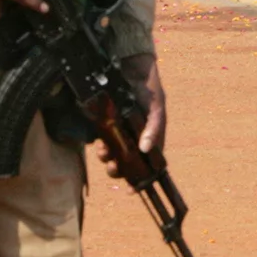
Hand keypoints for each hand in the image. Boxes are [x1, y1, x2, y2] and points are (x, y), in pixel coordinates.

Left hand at [98, 54, 165, 177]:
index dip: (141, 177)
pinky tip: (100, 144)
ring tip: (104, 154)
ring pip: (113, 152)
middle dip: (119, 169)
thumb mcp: (156, 108)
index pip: (147, 162)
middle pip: (127, 161)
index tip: (133, 189)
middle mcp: (135, 136)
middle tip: (113, 168)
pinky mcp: (106, 122)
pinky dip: (101, 145)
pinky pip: (103, 139)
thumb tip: (146, 150)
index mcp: (150, 136)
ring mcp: (120, 130)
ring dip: (108, 158)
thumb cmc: (149, 89)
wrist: (132, 67)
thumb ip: (153, 128)